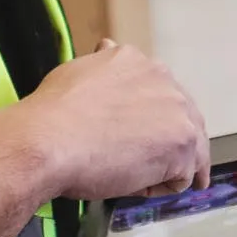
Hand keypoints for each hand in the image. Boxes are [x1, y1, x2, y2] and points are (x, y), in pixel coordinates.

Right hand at [24, 39, 209, 201]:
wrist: (48, 140)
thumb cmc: (53, 114)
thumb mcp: (78, 70)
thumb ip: (102, 65)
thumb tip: (107, 49)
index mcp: (137, 62)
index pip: (159, 93)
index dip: (151, 119)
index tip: (140, 136)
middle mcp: (163, 79)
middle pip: (183, 118)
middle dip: (169, 143)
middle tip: (149, 165)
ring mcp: (177, 112)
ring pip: (188, 149)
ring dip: (166, 166)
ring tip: (135, 178)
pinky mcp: (182, 145)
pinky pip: (181, 176)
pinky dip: (159, 187)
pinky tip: (133, 184)